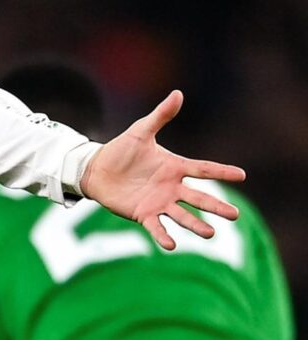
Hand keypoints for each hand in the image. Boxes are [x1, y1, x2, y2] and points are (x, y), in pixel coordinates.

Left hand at [80, 90, 245, 250]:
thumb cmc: (120, 150)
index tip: (242, 175)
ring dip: (196, 225)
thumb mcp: (140, 131)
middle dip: (216, 206)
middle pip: (199, 198)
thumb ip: (160, 116)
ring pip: (182, 216)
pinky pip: (156, 227)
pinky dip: (163, 236)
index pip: (204, 170)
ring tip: (211, 234)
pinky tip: (172, 246)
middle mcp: (172, 187)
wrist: (96, 169)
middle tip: (235, 215)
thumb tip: (178, 93)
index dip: (222, 172)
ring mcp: (159, 202)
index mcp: (175, 167)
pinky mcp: (143, 214)